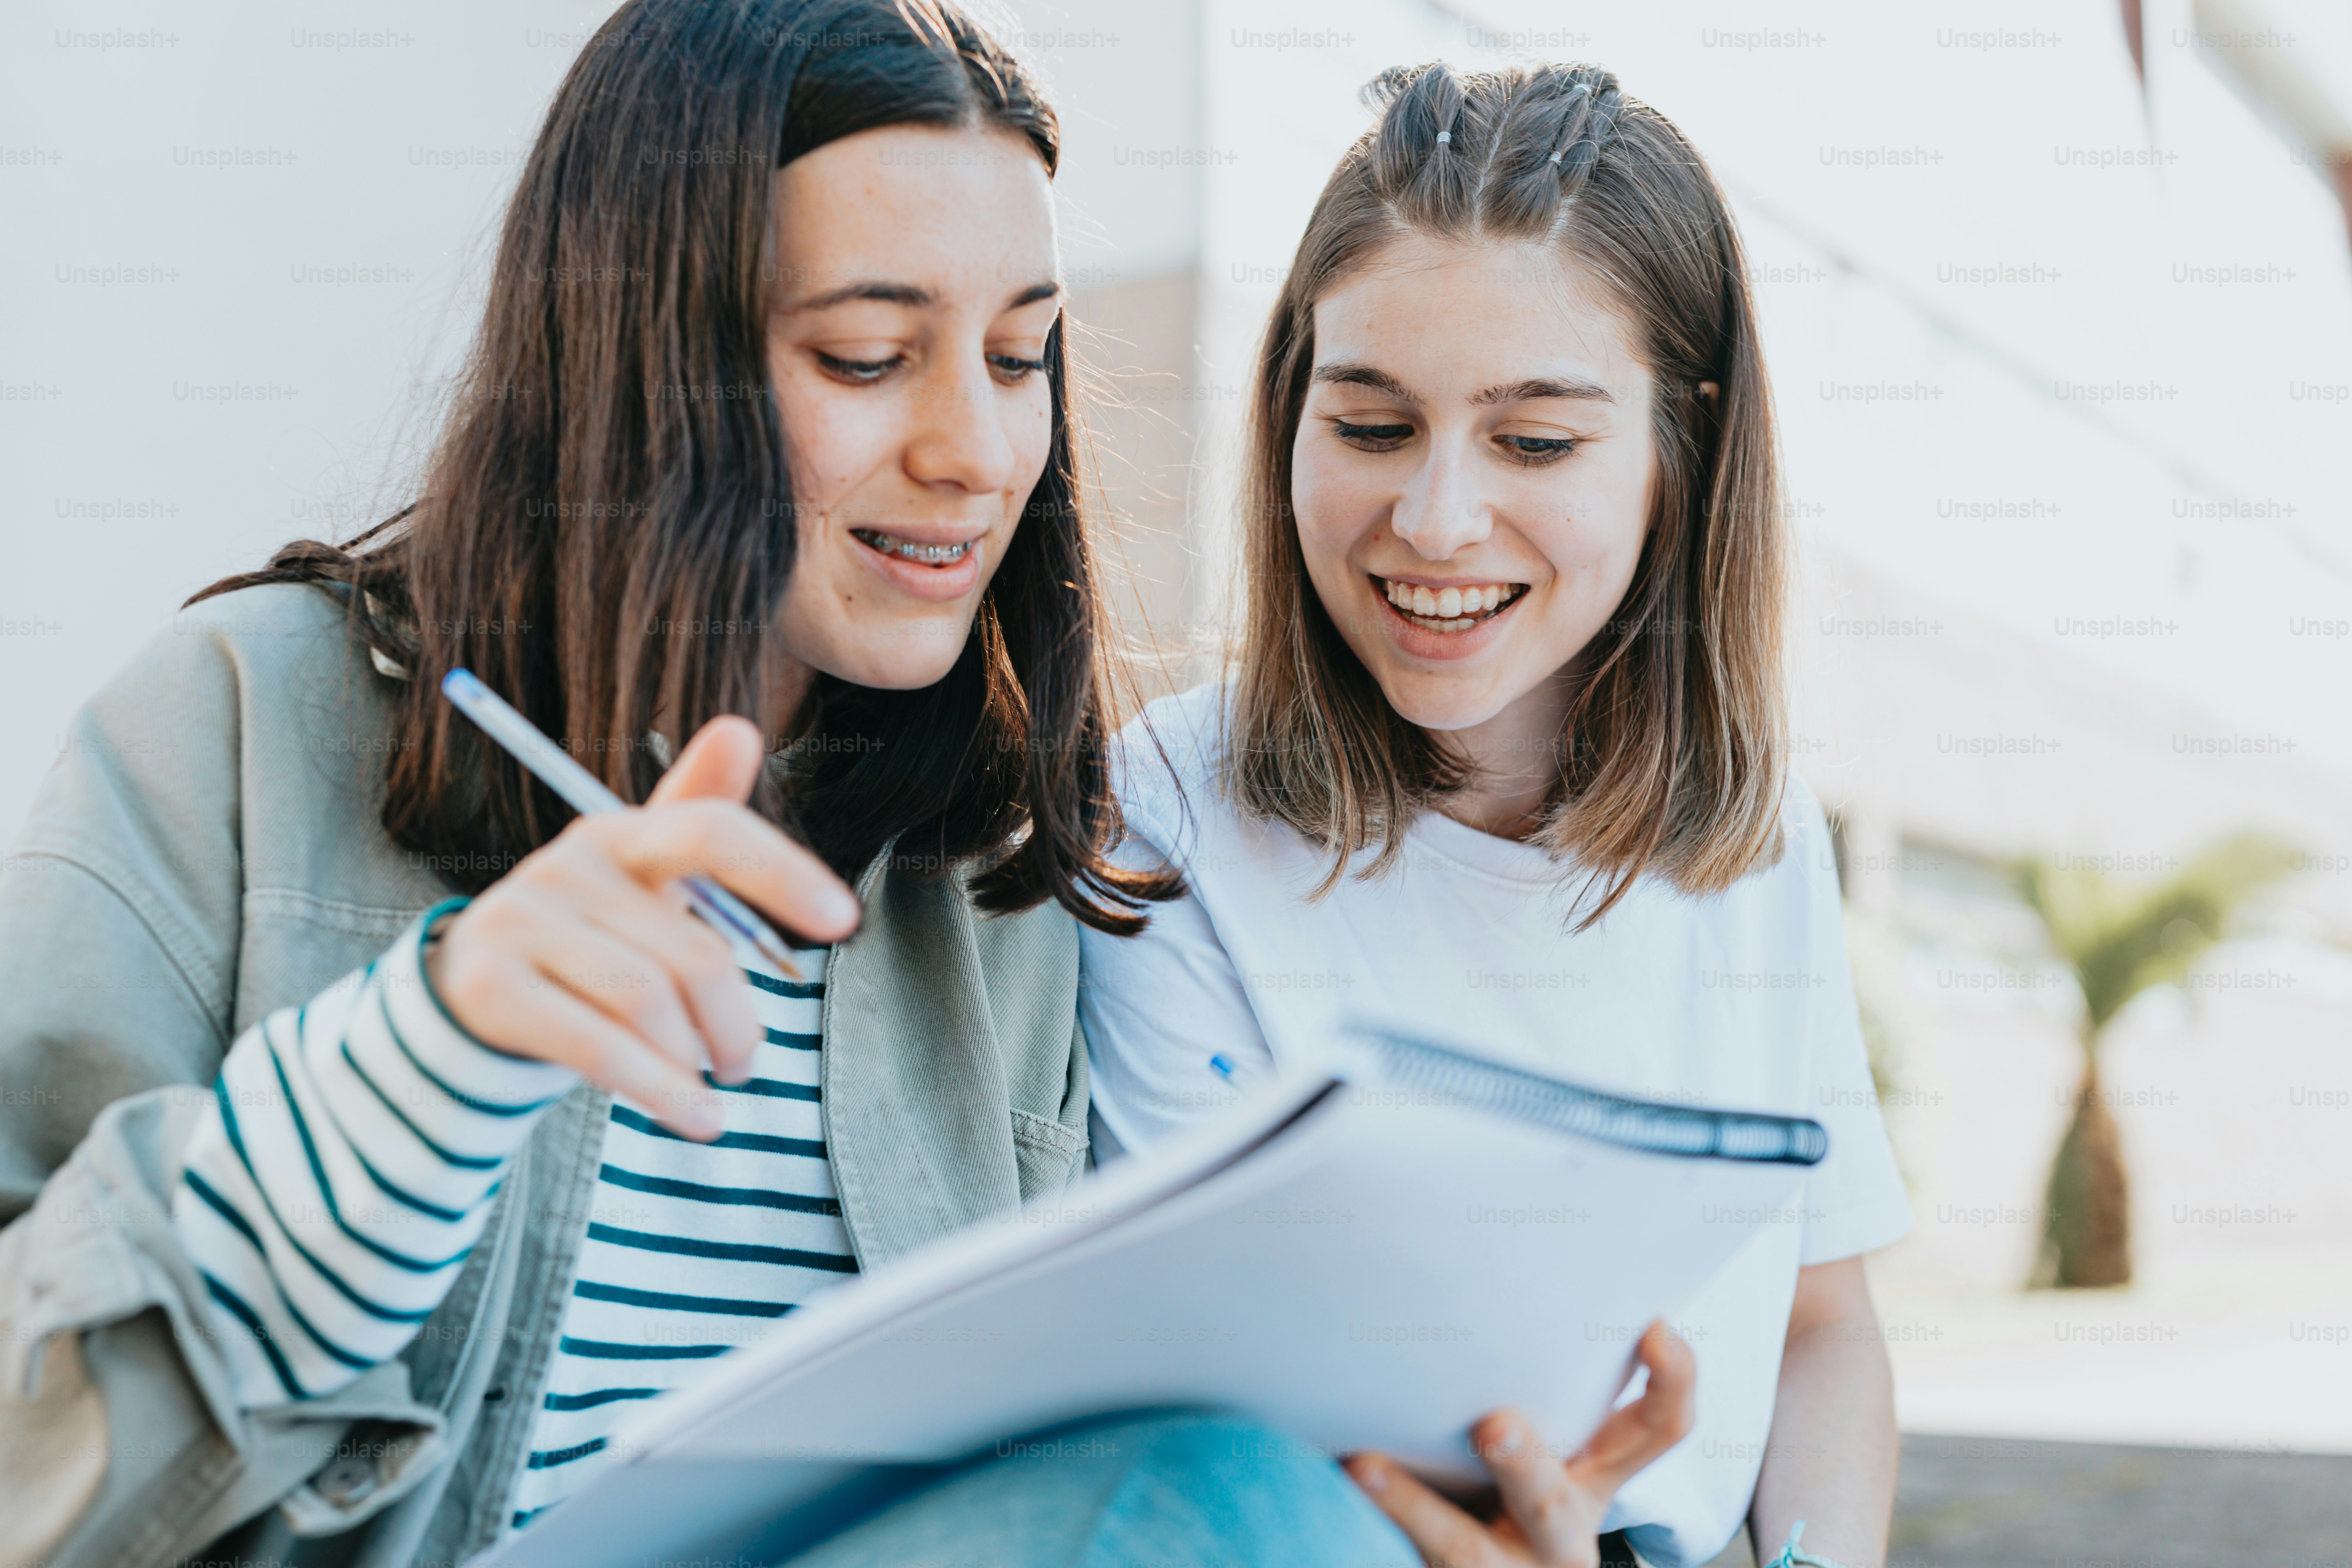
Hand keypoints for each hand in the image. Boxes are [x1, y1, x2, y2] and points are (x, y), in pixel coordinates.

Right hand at [424, 716, 860, 1139]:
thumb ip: (698, 813)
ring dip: (695, 1063)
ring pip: (648, 1002)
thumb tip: (741, 729)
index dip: (784, 871)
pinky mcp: (489, 985)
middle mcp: (567, 865)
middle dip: (736, 1024)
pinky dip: (660, 1092)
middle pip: (693, 954)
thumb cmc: (588, 939)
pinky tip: (695, 1119)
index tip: (844, 921)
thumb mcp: (644, 881)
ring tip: (711, 1089)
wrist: (473, 995)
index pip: (712, 832)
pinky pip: (599, 1047)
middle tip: (744, 1062)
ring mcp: (520, 921)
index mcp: (619, 834)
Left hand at [1344, 1321, 1695, 1567]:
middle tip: (1495, 1425)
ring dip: (1416, 1507)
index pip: (1659, 1429)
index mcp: (1596, 1479)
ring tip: (1366, 1466)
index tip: (1654, 1328)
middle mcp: (1559, 1532)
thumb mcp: (1557, 1450)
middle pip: (1554, 1501)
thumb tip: (1507, 1260)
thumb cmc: (1518, 1490)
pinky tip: (1335, 1479)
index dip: (1673, 1381)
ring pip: (1463, 1549)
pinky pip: (1412, 1558)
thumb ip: (1549, 1382)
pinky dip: (1373, 1526)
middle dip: (1525, 1465)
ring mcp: (1503, 1567)